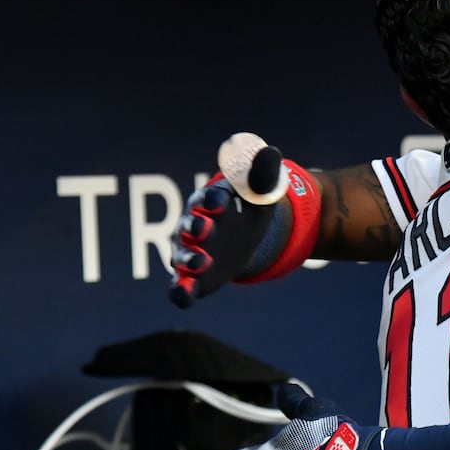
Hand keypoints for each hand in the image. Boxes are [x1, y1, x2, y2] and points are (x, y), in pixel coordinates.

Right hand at [168, 145, 282, 307]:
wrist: (247, 235)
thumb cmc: (250, 207)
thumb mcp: (263, 192)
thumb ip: (264, 174)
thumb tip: (271, 151)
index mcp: (211, 200)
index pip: (208, 198)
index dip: (212, 199)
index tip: (218, 201)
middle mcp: (194, 224)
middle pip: (190, 224)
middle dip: (196, 225)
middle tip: (204, 228)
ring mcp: (191, 251)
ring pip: (183, 255)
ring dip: (188, 258)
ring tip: (200, 263)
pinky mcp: (193, 276)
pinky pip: (181, 284)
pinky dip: (179, 290)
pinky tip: (181, 298)